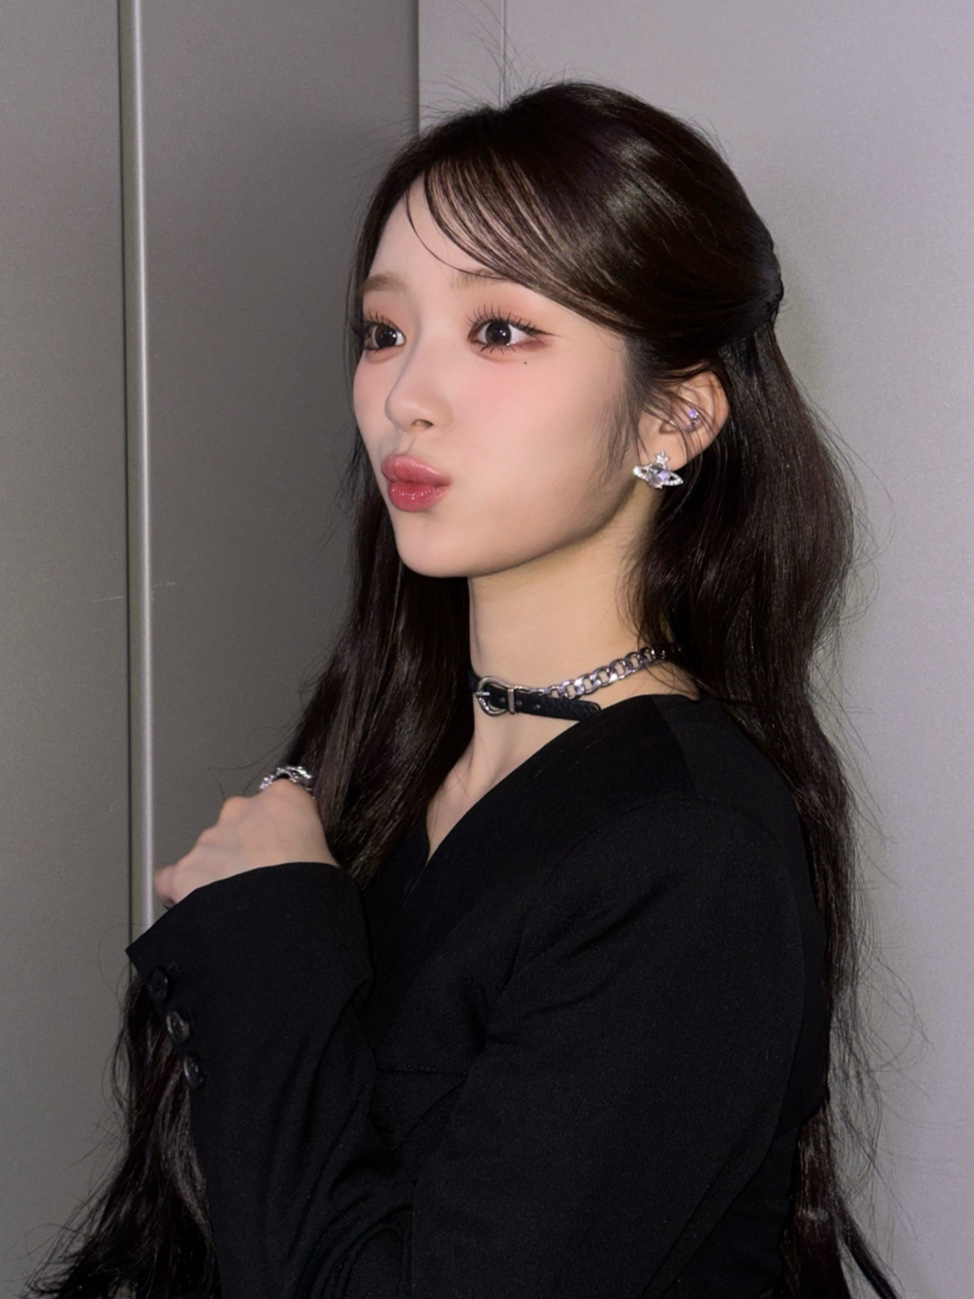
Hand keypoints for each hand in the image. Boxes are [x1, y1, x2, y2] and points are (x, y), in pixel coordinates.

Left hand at [154, 779, 336, 907]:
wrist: (282, 926)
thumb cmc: (314, 892)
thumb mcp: (330, 860)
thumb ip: (307, 847)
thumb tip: (299, 862)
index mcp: (284, 800)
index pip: (279, 802)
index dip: (281, 829)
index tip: (286, 850)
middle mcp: (242, 810)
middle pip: (239, 824)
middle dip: (246, 849)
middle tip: (262, 882)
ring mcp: (210, 840)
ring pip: (210, 852)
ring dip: (220, 873)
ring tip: (238, 907)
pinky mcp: (184, 871)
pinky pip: (173, 878)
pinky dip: (181, 891)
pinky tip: (198, 910)